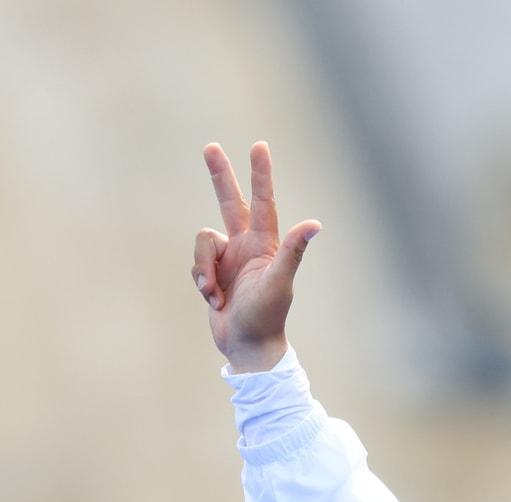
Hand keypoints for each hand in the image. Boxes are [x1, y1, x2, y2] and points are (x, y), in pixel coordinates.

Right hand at [192, 142, 321, 372]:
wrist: (247, 347)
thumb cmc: (267, 316)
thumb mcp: (279, 282)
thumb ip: (292, 251)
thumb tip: (314, 225)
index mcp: (265, 243)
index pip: (263, 201)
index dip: (260, 174)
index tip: (259, 146)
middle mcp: (246, 245)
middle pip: (230, 202)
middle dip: (219, 175)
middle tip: (210, 146)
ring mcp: (228, 259)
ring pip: (203, 242)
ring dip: (204, 268)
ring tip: (216, 295)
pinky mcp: (212, 273)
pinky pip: (197, 265)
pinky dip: (201, 282)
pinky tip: (215, 302)